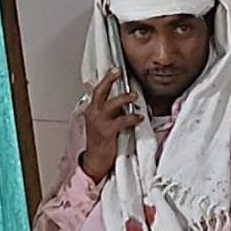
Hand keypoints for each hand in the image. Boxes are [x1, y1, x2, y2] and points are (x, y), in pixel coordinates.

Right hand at [80, 68, 141, 182]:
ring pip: (111, 104)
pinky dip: (132, 118)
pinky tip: (139, 118)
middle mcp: (93, 113)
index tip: (115, 69)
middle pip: (100, 91)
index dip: (106, 79)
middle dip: (109, 79)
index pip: (97, 90)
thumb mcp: (101, 123)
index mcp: (91, 110)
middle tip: (119, 71)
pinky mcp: (107, 132)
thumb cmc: (100, 142)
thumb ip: (110, 112)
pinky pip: (121, 121)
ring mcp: (99, 122)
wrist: (95, 161)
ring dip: (124, 97)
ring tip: (134, 96)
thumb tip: (124, 103)